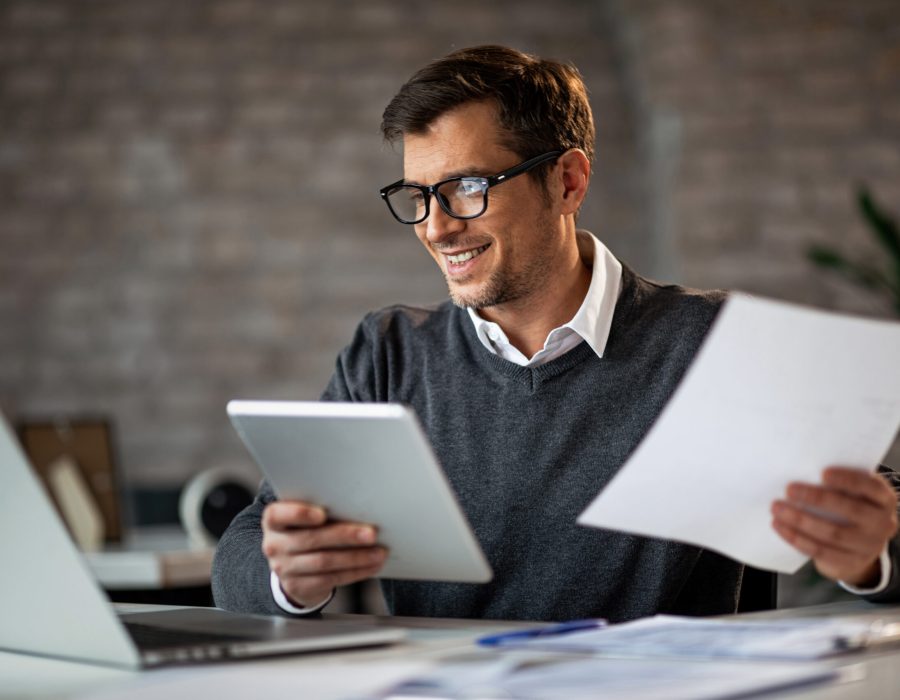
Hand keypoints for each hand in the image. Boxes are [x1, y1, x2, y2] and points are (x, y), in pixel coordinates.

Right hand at [261, 500, 387, 607]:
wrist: (292, 566)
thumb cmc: (306, 530)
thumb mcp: (304, 518)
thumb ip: (322, 510)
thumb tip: (359, 507)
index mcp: (274, 520)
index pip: (278, 514)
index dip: (299, 514)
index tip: (322, 514)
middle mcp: (274, 544)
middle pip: (311, 539)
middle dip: (345, 536)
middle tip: (371, 533)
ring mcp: (284, 568)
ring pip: (324, 562)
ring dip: (356, 557)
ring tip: (378, 552)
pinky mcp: (298, 586)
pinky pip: (330, 579)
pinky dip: (355, 572)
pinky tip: (371, 565)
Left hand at [771, 467, 897, 586]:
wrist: (858, 549)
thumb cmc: (849, 510)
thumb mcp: (852, 495)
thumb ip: (836, 485)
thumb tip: (802, 470)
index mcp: (884, 500)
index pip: (871, 487)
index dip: (848, 480)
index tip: (823, 473)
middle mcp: (882, 524)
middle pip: (850, 510)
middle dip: (817, 499)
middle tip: (789, 489)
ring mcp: (869, 547)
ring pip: (832, 533)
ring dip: (800, 520)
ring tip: (777, 508)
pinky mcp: (850, 563)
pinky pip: (820, 551)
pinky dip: (796, 538)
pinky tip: (780, 526)